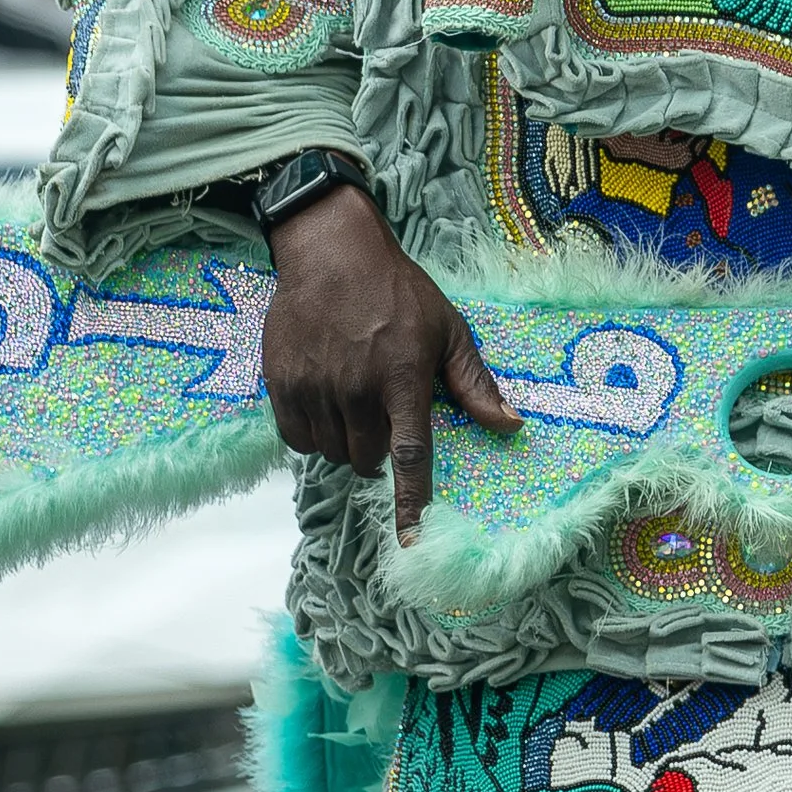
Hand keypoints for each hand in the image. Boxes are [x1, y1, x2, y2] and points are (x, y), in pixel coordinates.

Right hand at [262, 183, 513, 542]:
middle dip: (376, 454)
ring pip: (330, 453)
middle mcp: (357, 390)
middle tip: (381, 419)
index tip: (411, 541)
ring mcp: (315, 388)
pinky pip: (295, 437)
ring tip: (352, 404)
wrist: (330, 251)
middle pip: (365, 461)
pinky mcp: (282, 383)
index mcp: (403, 381)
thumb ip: (474, 383)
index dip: (411, 504)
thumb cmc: (397, 291)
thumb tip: (510, 426)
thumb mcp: (448, 330)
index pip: (410, 457)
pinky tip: (323, 404)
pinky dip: (310, 434)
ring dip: (344, 444)